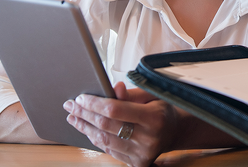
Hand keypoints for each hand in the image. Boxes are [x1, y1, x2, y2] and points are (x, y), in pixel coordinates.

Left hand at [64, 82, 178, 166]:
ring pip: (104, 140)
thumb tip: (114, 88)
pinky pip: (109, 150)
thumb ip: (132, 94)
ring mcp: (142, 153)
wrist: (176, 132)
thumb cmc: (162, 110)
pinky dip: (95, 139)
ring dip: (85, 128)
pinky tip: (87, 129)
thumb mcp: (153, 96)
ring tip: (74, 117)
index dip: (94, 103)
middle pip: (106, 125)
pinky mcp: (137, 163)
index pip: (115, 110)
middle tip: (71, 105)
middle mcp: (148, 138)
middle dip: (84, 114)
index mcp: (154, 118)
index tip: (81, 98)